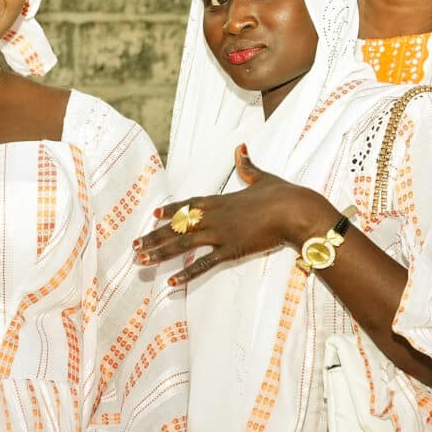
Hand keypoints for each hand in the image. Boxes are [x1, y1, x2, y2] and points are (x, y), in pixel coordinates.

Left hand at [135, 147, 336, 285]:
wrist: (295, 210)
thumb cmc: (283, 194)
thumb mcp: (262, 178)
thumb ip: (248, 166)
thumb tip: (241, 147)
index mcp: (221, 200)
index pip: (189, 204)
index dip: (171, 209)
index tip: (154, 213)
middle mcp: (215, 216)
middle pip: (177, 226)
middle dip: (155, 236)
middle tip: (135, 245)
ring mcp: (221, 234)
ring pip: (183, 244)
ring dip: (160, 253)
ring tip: (141, 261)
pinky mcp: (231, 250)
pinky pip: (204, 264)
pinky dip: (187, 274)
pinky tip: (171, 283)